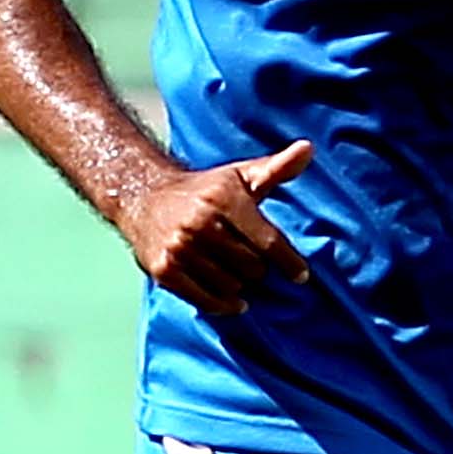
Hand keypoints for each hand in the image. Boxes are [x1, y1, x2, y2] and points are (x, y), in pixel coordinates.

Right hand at [110, 139, 314, 314]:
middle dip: (257, 268)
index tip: (301, 276)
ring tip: (233, 269)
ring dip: (239, 284)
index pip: (268, 241)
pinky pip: (205, 300)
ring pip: (231, 285)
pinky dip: (223, 304)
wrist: (143, 197)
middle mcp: (200, 223)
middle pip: (252, 267)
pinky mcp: (164, 270)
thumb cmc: (203, 190)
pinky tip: (232, 300)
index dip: (289, 263)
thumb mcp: (240, 175)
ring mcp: (180, 248)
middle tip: (251, 260)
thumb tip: (308, 149)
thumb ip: (277, 167)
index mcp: (223, 199)